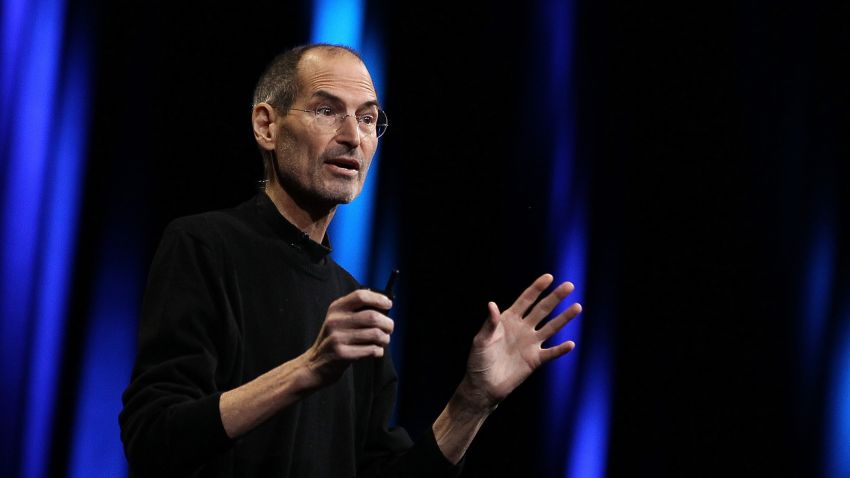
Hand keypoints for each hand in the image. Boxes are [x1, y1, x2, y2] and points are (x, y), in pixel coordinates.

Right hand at [303, 289, 393, 387]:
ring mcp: (338, 338)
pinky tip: (375, 351)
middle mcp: (335, 321)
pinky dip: (378, 351)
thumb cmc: (334, 339)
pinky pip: (371, 350)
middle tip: (389, 328)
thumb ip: (357, 310)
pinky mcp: (342, 354)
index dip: (378, 299)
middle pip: (373, 316)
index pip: (361, 296)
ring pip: (375, 334)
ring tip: (383, 341)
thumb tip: (384, 304)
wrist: (315, 363)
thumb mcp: (339, 319)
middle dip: (388, 323)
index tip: (388, 304)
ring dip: (385, 338)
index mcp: (336, 308)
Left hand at [463, 274, 580, 409]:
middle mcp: (523, 328)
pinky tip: (571, 344)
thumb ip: (489, 323)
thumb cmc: (478, 361)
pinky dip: (560, 350)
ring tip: (577, 307)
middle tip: (569, 285)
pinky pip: (550, 353)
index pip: (526, 300)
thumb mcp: (480, 340)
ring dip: (564, 318)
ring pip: (551, 328)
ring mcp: (530, 344)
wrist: (483, 386)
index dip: (537, 288)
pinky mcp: (535, 360)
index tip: (549, 277)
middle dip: (555, 297)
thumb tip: (492, 304)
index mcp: (509, 320)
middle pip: (542, 310)